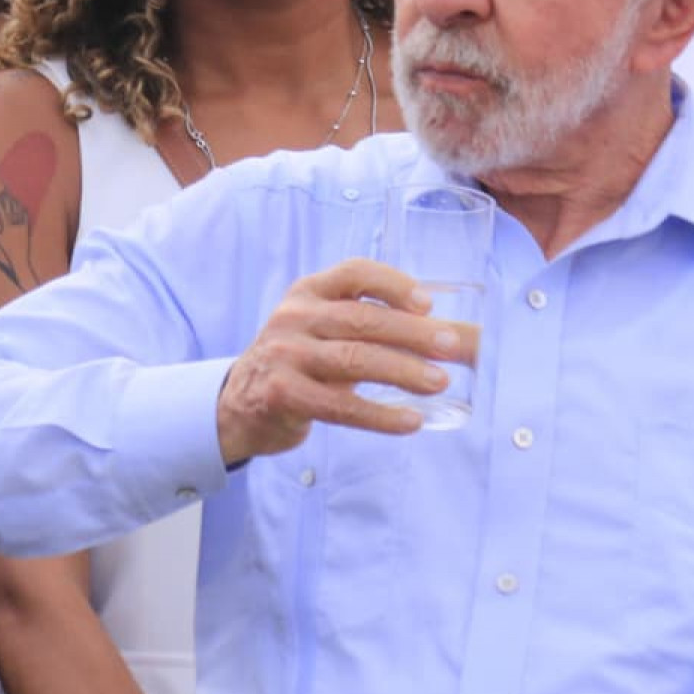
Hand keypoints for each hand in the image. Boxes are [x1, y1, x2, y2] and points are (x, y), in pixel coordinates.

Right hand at [216, 258, 474, 464]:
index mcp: (309, 292)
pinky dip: (381, 415)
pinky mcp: (283, 394)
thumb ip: (373, 326)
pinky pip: (341, 406)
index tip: (428, 303)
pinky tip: (411, 421)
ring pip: (355, 360)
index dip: (393, 284)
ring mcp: (286, 355)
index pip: (354, 273)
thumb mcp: (324, 330)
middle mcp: (295, 316)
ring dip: (404, 371)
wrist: (239, 404)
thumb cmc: (301, 362)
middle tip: (452, 347)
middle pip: (363, 320)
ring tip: (439, 381)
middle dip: (414, 333)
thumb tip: (454, 336)